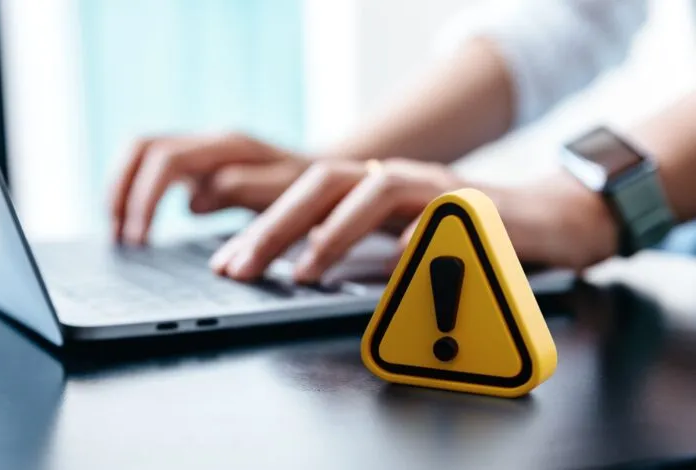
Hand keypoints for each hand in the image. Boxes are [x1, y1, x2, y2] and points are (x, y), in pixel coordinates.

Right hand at [111, 133, 308, 243]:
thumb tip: (194, 202)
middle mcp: (210, 141)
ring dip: (122, 190)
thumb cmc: (310, 189)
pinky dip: (136, 193)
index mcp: (229, 145)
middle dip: (122, 191)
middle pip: (143, 147)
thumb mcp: (288, 192)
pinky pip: (153, 168)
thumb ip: (245, 190)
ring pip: (141, 153)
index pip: (166, 160)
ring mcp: (202, 149)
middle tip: (118, 237)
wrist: (326, 177)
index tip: (138, 241)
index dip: (145, 199)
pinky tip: (134, 225)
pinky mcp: (198, 164)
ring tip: (116, 233)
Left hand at [210, 158, 463, 281]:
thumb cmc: (454, 234)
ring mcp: (432, 187)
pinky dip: (415, 236)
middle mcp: (394, 177)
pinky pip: (440, 215)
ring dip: (334, 232)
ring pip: (376, 191)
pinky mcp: (472, 205)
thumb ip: (353, 246)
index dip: (261, 226)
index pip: (302, 196)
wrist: (532, 219)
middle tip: (243, 267)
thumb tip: (297, 269)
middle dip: (276, 226)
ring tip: (305, 272)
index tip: (228, 262)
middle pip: (325, 183)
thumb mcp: (392, 237)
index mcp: (367, 185)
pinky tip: (395, 260)